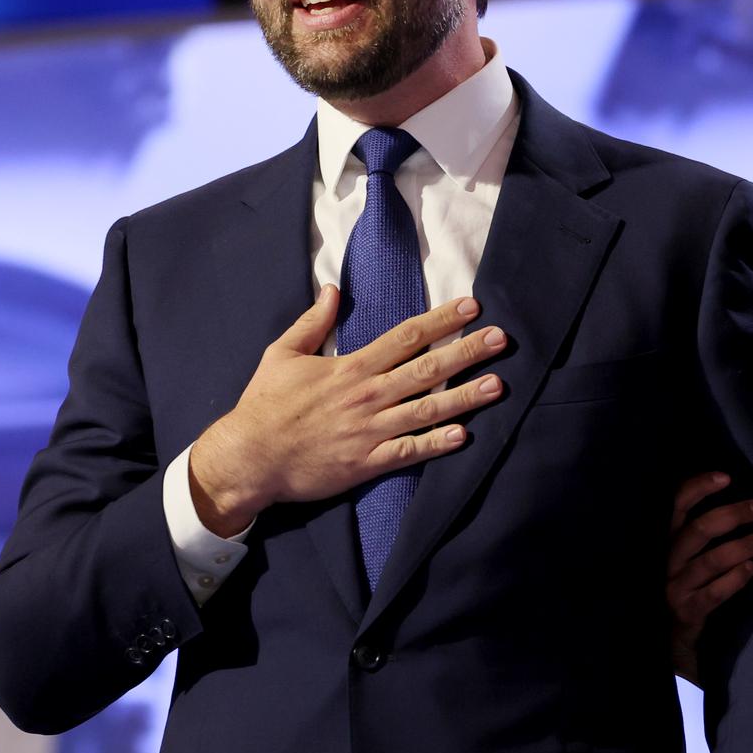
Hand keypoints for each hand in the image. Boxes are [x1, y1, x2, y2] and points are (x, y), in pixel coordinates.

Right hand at [187, 290, 508, 531]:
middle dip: (468, 352)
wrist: (250, 457)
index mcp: (351, 367)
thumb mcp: (283, 354)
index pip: (406, 336)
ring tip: (498, 385)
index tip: (472, 307)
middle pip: (427, 369)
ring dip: (465, 397)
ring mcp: (370, 430)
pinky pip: (409, 451)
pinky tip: (465, 436)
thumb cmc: (265, 405)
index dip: (442, 320)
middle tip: (502, 339)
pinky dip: (437, 444)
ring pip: (427, 410)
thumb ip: (312, 322)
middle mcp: (367, 396)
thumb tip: (332, 289)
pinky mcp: (367, 462)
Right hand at [664, 473, 752, 682]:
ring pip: (711, 561)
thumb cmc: (686, 584)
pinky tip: (752, 568)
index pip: (675, 506)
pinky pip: (714, 593)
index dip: (698, 488)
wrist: (670, 637)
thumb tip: (738, 501)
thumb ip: (700, 531)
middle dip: (732, 515)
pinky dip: (735, 579)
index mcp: (666, 541)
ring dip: (743, 545)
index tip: (726, 478)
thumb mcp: (684, 555)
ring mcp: (675, 587)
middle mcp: (666, 561)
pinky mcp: (688, 611)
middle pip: (698, 531)